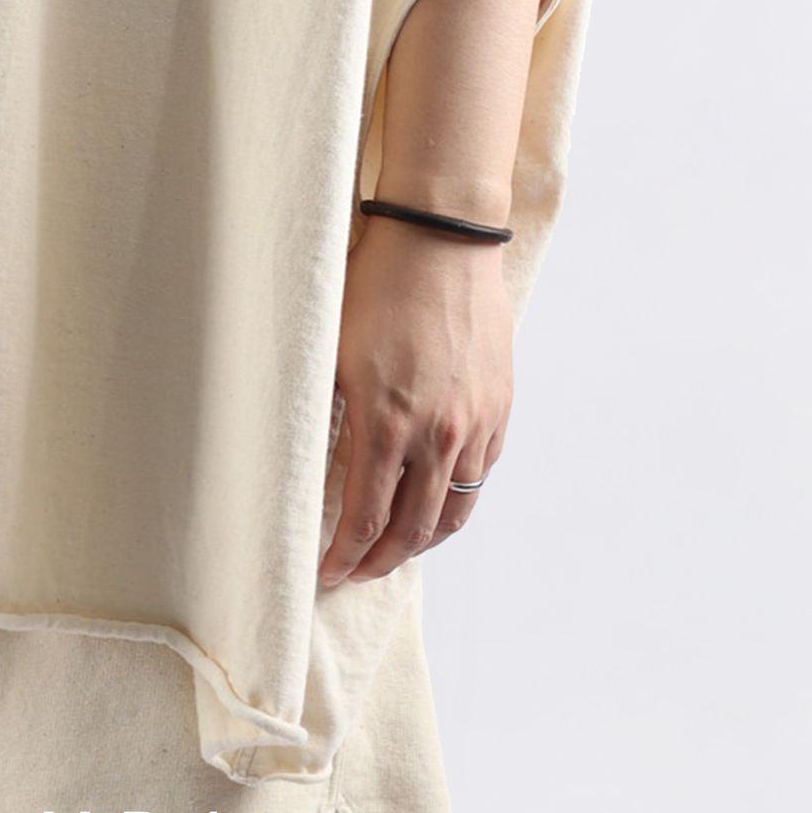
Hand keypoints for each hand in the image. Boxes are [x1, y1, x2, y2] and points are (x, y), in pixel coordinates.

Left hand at [317, 213, 512, 585]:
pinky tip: (436, 499)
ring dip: (422, 540)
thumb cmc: (377, 287)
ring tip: (398, 548)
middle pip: (413, 528)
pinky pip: (480, 473)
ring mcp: (475, 422)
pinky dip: (457, 498)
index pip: (367, 517)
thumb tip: (312, 465)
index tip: (328, 571)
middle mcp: (438, 433)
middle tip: (358, 571)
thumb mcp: (332, 352)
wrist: (441, 242)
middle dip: (382, 560)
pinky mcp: (499, 406)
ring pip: (453, 509)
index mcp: (387, 423)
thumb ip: (329, 416)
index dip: (346, 554)